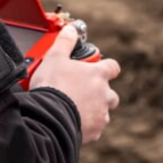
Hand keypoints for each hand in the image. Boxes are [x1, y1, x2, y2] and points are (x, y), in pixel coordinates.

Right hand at [30, 25, 120, 143]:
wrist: (49, 117)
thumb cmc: (53, 87)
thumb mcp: (54, 57)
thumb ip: (65, 42)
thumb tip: (71, 30)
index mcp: (98, 75)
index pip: (113, 67)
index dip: (106, 67)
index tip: (96, 68)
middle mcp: (104, 95)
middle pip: (111, 94)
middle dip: (100, 93)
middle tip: (82, 92)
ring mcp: (100, 114)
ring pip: (103, 112)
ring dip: (94, 110)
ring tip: (75, 108)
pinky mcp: (94, 132)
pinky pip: (95, 129)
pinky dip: (87, 126)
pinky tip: (73, 122)